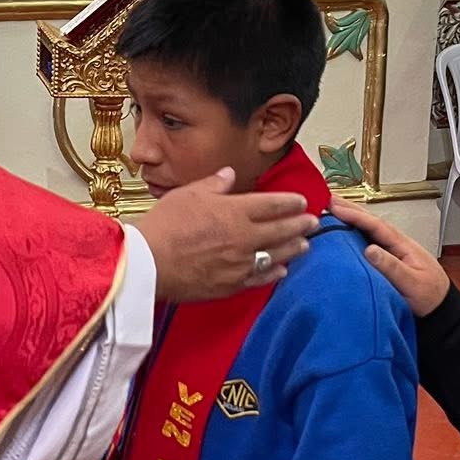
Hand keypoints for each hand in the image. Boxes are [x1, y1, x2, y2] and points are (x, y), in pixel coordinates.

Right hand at [131, 170, 318, 302]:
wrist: (147, 264)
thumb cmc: (164, 225)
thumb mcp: (187, 194)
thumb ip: (213, 185)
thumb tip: (229, 174)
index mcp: (234, 211)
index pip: (272, 204)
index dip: (290, 202)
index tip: (302, 201)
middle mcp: (244, 237)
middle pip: (281, 230)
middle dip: (300, 224)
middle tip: (312, 222)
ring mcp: (240, 263)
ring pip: (276, 255)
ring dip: (293, 249)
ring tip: (304, 245)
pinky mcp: (231, 284)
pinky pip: (260, 278)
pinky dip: (273, 273)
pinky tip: (281, 271)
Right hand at [326, 199, 450, 317]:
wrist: (440, 308)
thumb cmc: (428, 296)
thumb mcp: (412, 283)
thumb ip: (392, 267)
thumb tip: (369, 249)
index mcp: (402, 245)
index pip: (376, 225)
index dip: (355, 215)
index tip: (335, 207)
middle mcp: (396, 243)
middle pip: (370, 221)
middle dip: (349, 209)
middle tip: (326, 199)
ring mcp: (392, 250)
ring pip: (368, 229)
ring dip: (350, 218)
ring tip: (330, 209)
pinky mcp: (387, 259)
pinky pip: (367, 241)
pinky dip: (353, 232)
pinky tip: (342, 231)